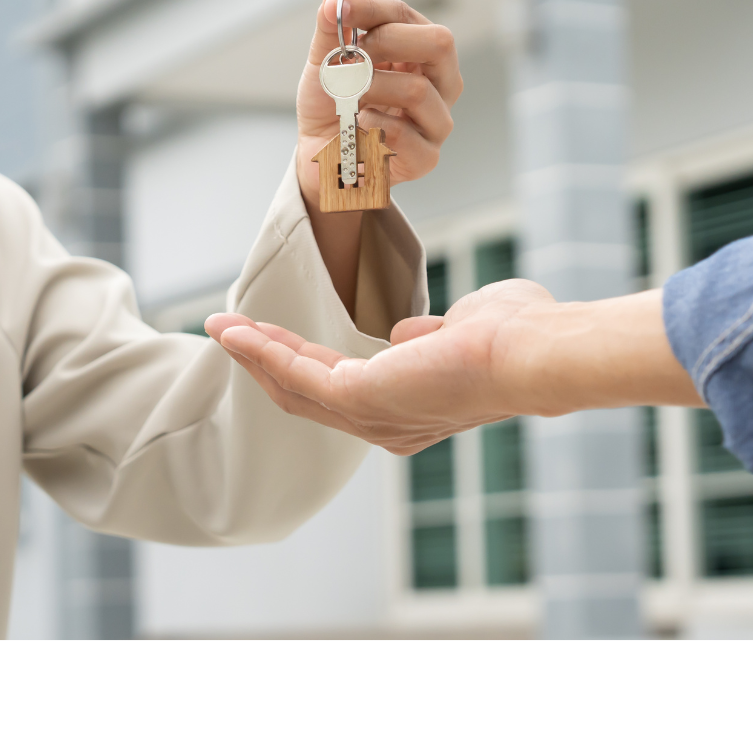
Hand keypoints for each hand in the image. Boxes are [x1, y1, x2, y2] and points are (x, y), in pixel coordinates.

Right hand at [206, 280, 554, 453]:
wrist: (532, 351)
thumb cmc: (515, 336)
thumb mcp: (462, 329)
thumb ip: (431, 333)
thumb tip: (406, 334)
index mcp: (410, 410)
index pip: (342, 390)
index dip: (303, 362)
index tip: (272, 335)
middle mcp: (386, 425)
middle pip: (307, 396)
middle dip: (265, 361)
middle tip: (228, 332)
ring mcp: (371, 418)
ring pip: (295, 388)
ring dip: (254, 355)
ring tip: (220, 327)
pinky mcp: (360, 398)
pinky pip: (298, 375)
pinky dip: (264, 351)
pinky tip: (238, 331)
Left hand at [294, 0, 460, 207]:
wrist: (320, 156)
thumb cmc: (331, 106)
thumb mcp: (325, 63)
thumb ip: (331, 30)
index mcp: (419, 51)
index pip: (405, 16)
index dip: (372, 9)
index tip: (341, 10)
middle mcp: (439, 82)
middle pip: (440, 43)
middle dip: (387, 44)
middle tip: (352, 59)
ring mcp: (438, 121)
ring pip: (418, 90)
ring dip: (371, 90)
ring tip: (350, 100)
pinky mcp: (426, 158)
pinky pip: (404, 134)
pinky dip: (371, 128)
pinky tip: (359, 129)